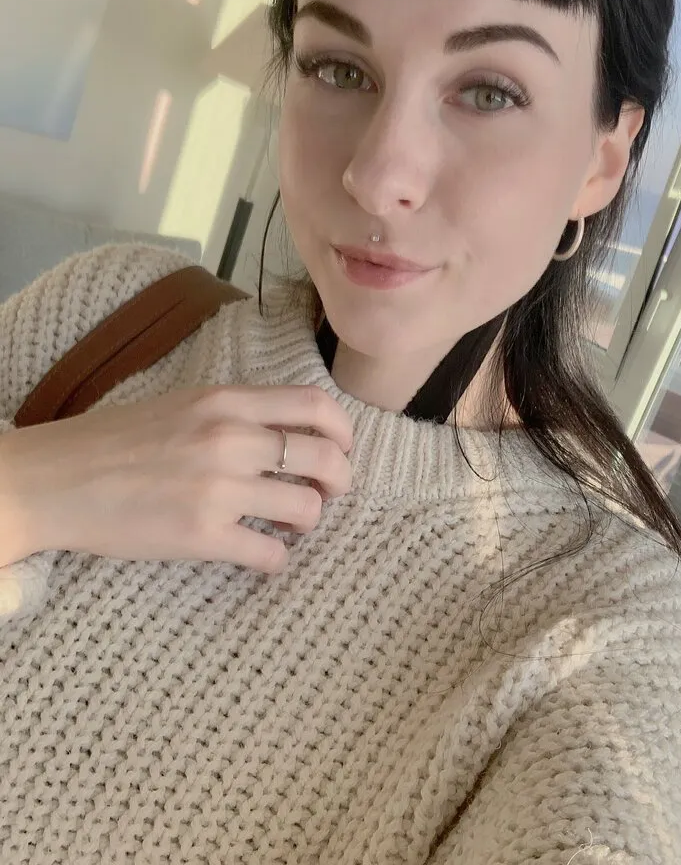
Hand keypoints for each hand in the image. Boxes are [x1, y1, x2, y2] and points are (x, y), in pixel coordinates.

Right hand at [0, 385, 352, 573]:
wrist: (56, 480)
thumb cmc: (116, 441)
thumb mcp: (184, 404)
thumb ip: (238, 412)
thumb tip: (288, 432)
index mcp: (227, 401)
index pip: (315, 407)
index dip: (343, 432)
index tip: (342, 450)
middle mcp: (231, 438)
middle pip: (325, 458)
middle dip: (340, 481)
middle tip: (328, 494)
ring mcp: (219, 488)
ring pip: (307, 508)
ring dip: (309, 521)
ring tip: (290, 525)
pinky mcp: (202, 535)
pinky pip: (271, 554)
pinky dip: (278, 559)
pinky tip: (263, 555)